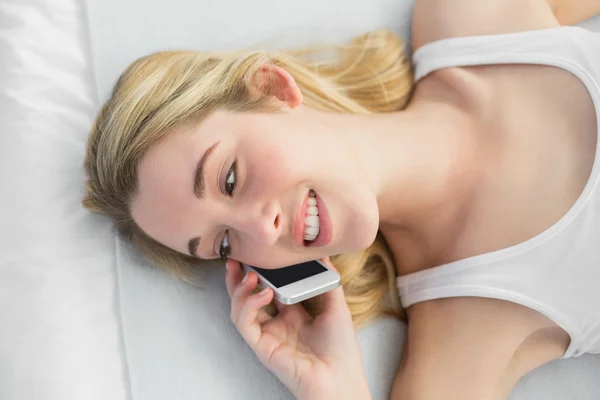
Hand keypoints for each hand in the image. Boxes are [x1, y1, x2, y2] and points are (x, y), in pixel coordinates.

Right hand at [225, 258, 371, 399]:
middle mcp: (276, 324)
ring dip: (239, 290)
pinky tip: (264, 293)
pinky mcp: (262, 347)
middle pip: (247, 297)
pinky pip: (245, 324)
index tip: (259, 253)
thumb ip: (328, 280)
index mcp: (292, 314)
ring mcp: (267, 335)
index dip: (260, 272)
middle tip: (236, 258)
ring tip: (249, 274)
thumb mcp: (336, 306)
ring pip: (239, 310)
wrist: (340, 378)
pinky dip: (249, 306)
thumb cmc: (341, 348)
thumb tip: (323, 254)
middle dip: (238, 278)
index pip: (268, 288)